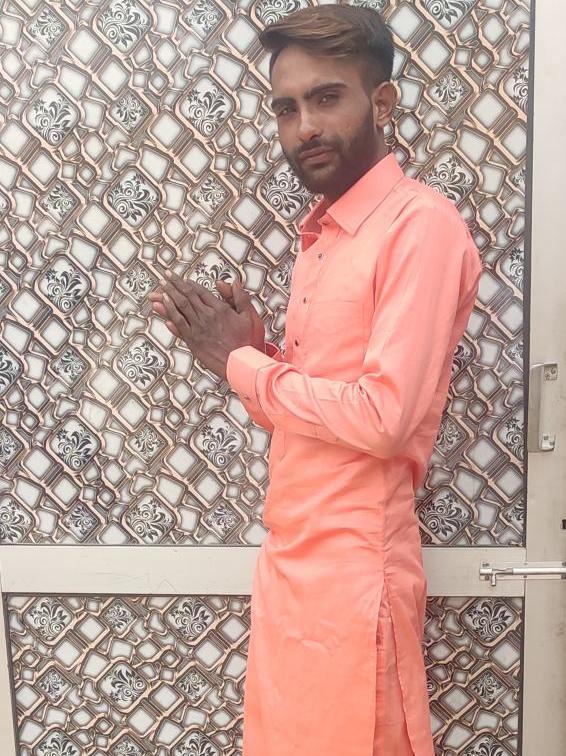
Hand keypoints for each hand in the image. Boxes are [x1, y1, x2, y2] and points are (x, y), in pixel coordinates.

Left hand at [149, 273, 264, 378]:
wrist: (241, 364)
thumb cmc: (248, 342)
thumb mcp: (250, 316)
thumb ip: (240, 297)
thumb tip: (232, 282)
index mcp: (220, 309)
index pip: (200, 291)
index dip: (188, 283)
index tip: (180, 278)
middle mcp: (207, 316)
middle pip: (186, 296)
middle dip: (174, 285)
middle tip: (165, 276)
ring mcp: (198, 329)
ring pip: (179, 308)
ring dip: (168, 296)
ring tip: (159, 288)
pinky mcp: (193, 341)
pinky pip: (178, 324)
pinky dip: (169, 314)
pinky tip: (162, 307)